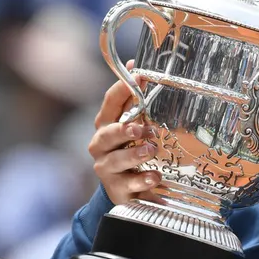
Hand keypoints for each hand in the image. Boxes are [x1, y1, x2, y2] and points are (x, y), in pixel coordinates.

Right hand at [89, 60, 160, 204]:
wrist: (128, 189)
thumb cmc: (132, 150)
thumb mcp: (137, 127)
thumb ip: (140, 104)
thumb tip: (141, 69)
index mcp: (108, 125)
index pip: (111, 103)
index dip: (123, 88)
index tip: (139, 74)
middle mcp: (103, 146)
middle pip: (106, 134)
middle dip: (122, 130)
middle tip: (139, 128)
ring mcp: (108, 169)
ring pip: (114, 161)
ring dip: (133, 154)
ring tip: (151, 149)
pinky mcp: (118, 189)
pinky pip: (128, 184)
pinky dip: (142, 180)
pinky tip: (155, 176)